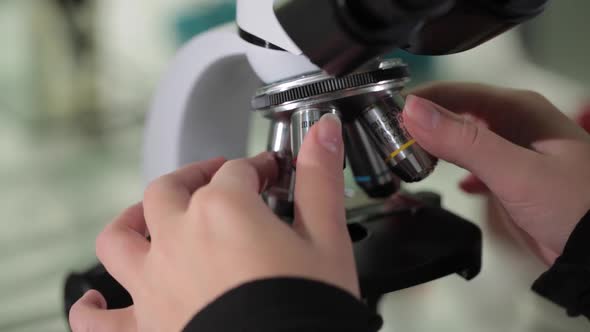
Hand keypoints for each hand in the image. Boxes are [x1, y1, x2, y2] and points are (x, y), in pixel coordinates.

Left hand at [68, 114, 357, 331]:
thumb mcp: (326, 240)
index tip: (274, 174)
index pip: (239, 171)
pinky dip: (92, 307)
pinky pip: (98, 320)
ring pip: (120, 237)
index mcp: (224, 212)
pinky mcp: (143, 328)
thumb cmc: (306, 310)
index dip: (260, 168)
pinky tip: (95, 300)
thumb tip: (324, 131)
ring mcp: (154, 284)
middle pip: (173, 189)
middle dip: (196, 176)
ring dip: (131, 221)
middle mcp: (179, 240)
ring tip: (147, 217)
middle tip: (218, 179)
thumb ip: (320, 179)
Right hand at [402, 82, 589, 262]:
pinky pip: (474, 161)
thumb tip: (413, 112)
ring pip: (462, 137)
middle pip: (455, 113)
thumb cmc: (574, 206)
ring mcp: (513, 149)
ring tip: (411, 158)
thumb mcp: (514, 171)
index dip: (418, 102)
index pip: (454, 93)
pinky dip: (457, 168)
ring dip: (436, 146)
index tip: (386, 116)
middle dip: (422, 124)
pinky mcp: (511, 174)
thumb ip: (462, 141)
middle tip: (392, 142)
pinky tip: (453, 181)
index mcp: (518, 109)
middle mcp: (514, 123)